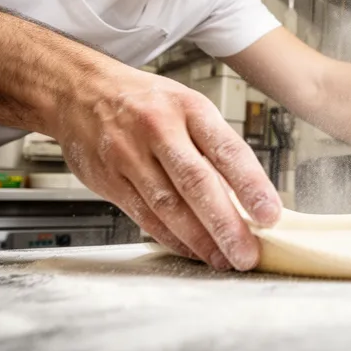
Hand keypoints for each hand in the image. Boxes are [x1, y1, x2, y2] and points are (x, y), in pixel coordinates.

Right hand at [47, 65, 279, 270]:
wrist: (80, 91)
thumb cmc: (146, 102)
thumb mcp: (187, 107)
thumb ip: (214, 149)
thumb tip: (247, 197)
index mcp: (189, 108)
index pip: (227, 150)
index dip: (252, 185)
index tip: (270, 214)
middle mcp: (159, 129)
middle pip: (197, 183)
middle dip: (225, 225)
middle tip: (247, 253)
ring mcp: (129, 155)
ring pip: (168, 206)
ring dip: (200, 240)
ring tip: (223, 259)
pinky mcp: (108, 180)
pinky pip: (145, 216)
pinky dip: (171, 238)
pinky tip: (192, 250)